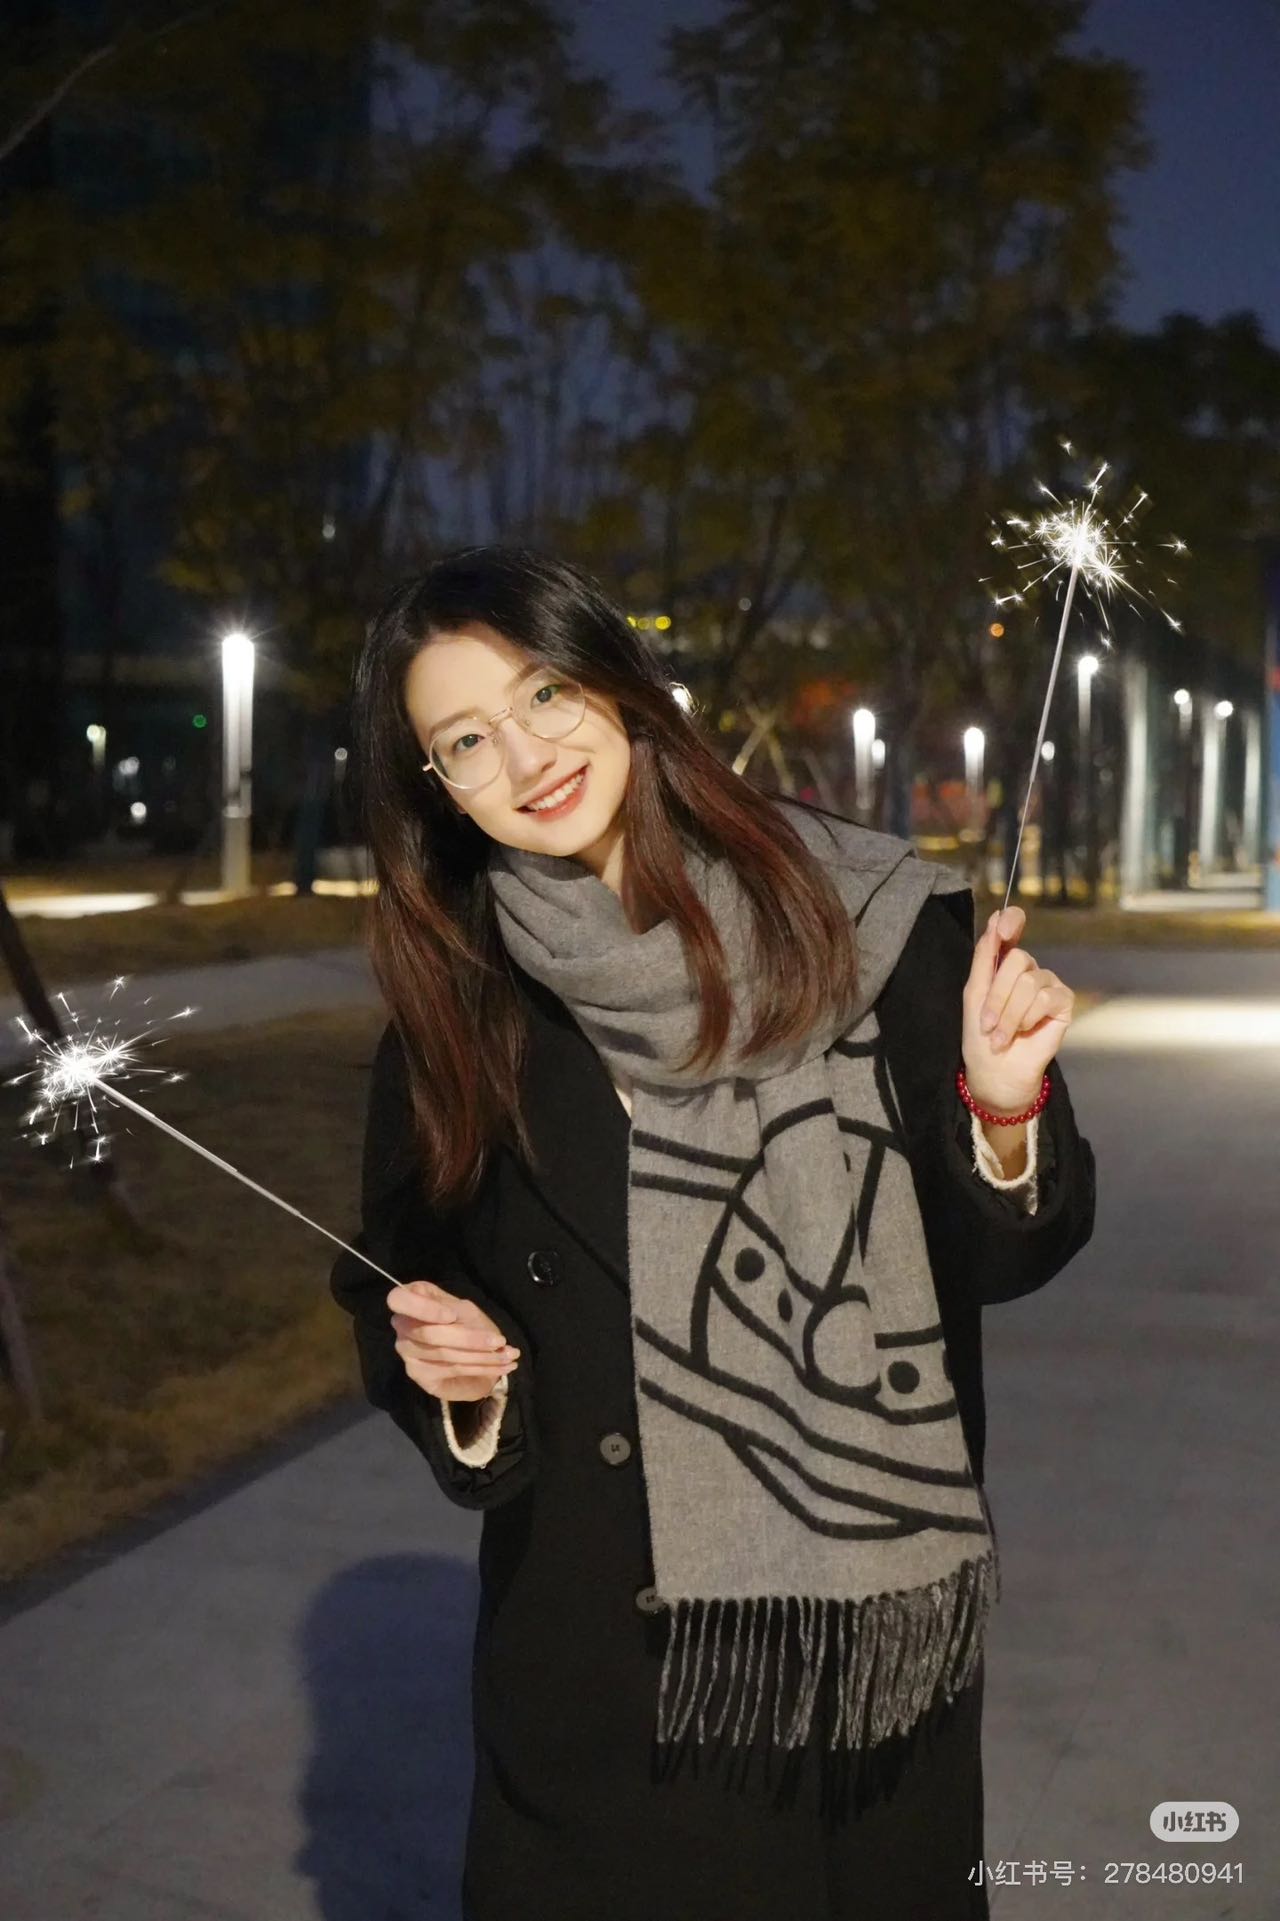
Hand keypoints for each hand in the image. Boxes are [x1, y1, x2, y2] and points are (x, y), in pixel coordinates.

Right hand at [388, 1279, 520, 1403]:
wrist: (469, 1349)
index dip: (423, 1308)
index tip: (451, 1315)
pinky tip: (502, 1367)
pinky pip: (451, 1370)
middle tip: (500, 1341)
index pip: (398, 1300)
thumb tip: (450, 1319)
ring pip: (444, 1354)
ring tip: (509, 1356)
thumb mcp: (464, 1310)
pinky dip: (481, 1368)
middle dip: (469, 1339)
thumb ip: (457, 1312)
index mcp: (410, 1300)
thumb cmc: (464, 1321)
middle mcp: (402, 1326)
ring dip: (482, 1356)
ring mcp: (407, 1352)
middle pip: (428, 1334)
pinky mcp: (418, 1374)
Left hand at [961, 905, 1074, 1112]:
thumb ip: (985, 956)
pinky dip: (1028, 1018)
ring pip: (1029, 982)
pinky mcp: (1063, 1002)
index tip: (1002, 928)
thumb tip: (996, 918)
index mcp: (1004, 963)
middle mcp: (1029, 969)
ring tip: (1001, 1036)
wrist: (996, 1070)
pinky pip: (1046, 997)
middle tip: (987, 1024)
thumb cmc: (981, 1035)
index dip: (1011, 921)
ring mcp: (1048, 984)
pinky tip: (1024, 1032)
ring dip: (1009, 1014)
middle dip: (997, 996)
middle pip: (1017, 960)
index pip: (1013, 926)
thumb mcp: (975, 992)